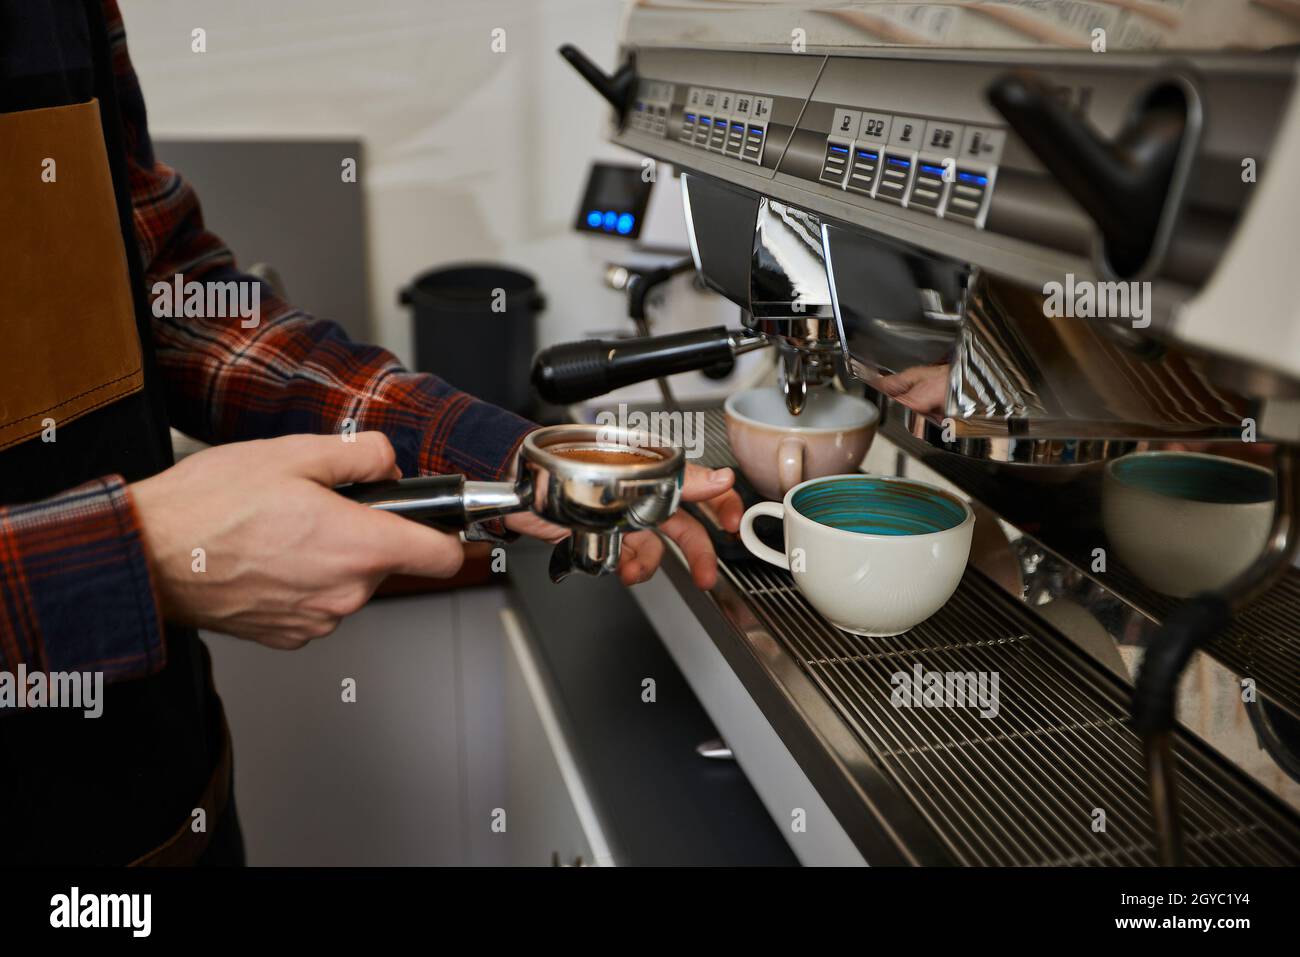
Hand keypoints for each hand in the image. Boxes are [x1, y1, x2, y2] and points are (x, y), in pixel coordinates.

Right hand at [130, 432, 464, 648]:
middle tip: (318, 506)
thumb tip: (389, 464)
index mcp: (361, 546)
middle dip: (365, 532)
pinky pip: (317, 603)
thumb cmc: (209, 506)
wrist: (146, 557)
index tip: (438, 522)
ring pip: (349, 582)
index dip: (446, 534)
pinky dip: (302, 582)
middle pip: (388, 561)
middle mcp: (347, 592)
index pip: (443, 555)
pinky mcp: (289, 635)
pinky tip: (266, 558)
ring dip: (330, 557)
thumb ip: (361, 455)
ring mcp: (317, 620)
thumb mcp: (294, 453)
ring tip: (280, 530)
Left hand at [505, 464, 742, 588]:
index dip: (721, 502)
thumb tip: (721, 477)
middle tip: (706, 575)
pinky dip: (629, 566)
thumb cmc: (560, 464)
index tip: (732, 524)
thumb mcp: (626, 472)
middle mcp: (641, 490)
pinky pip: (629, 555)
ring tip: (636, 573)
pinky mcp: (606, 533)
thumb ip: (679, 478)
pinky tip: (621, 570)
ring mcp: (624, 514)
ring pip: (655, 545)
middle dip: (697, 552)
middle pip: (684, 522)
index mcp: (649, 467)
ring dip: (650, 564)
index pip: (698, 482)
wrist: (514, 487)